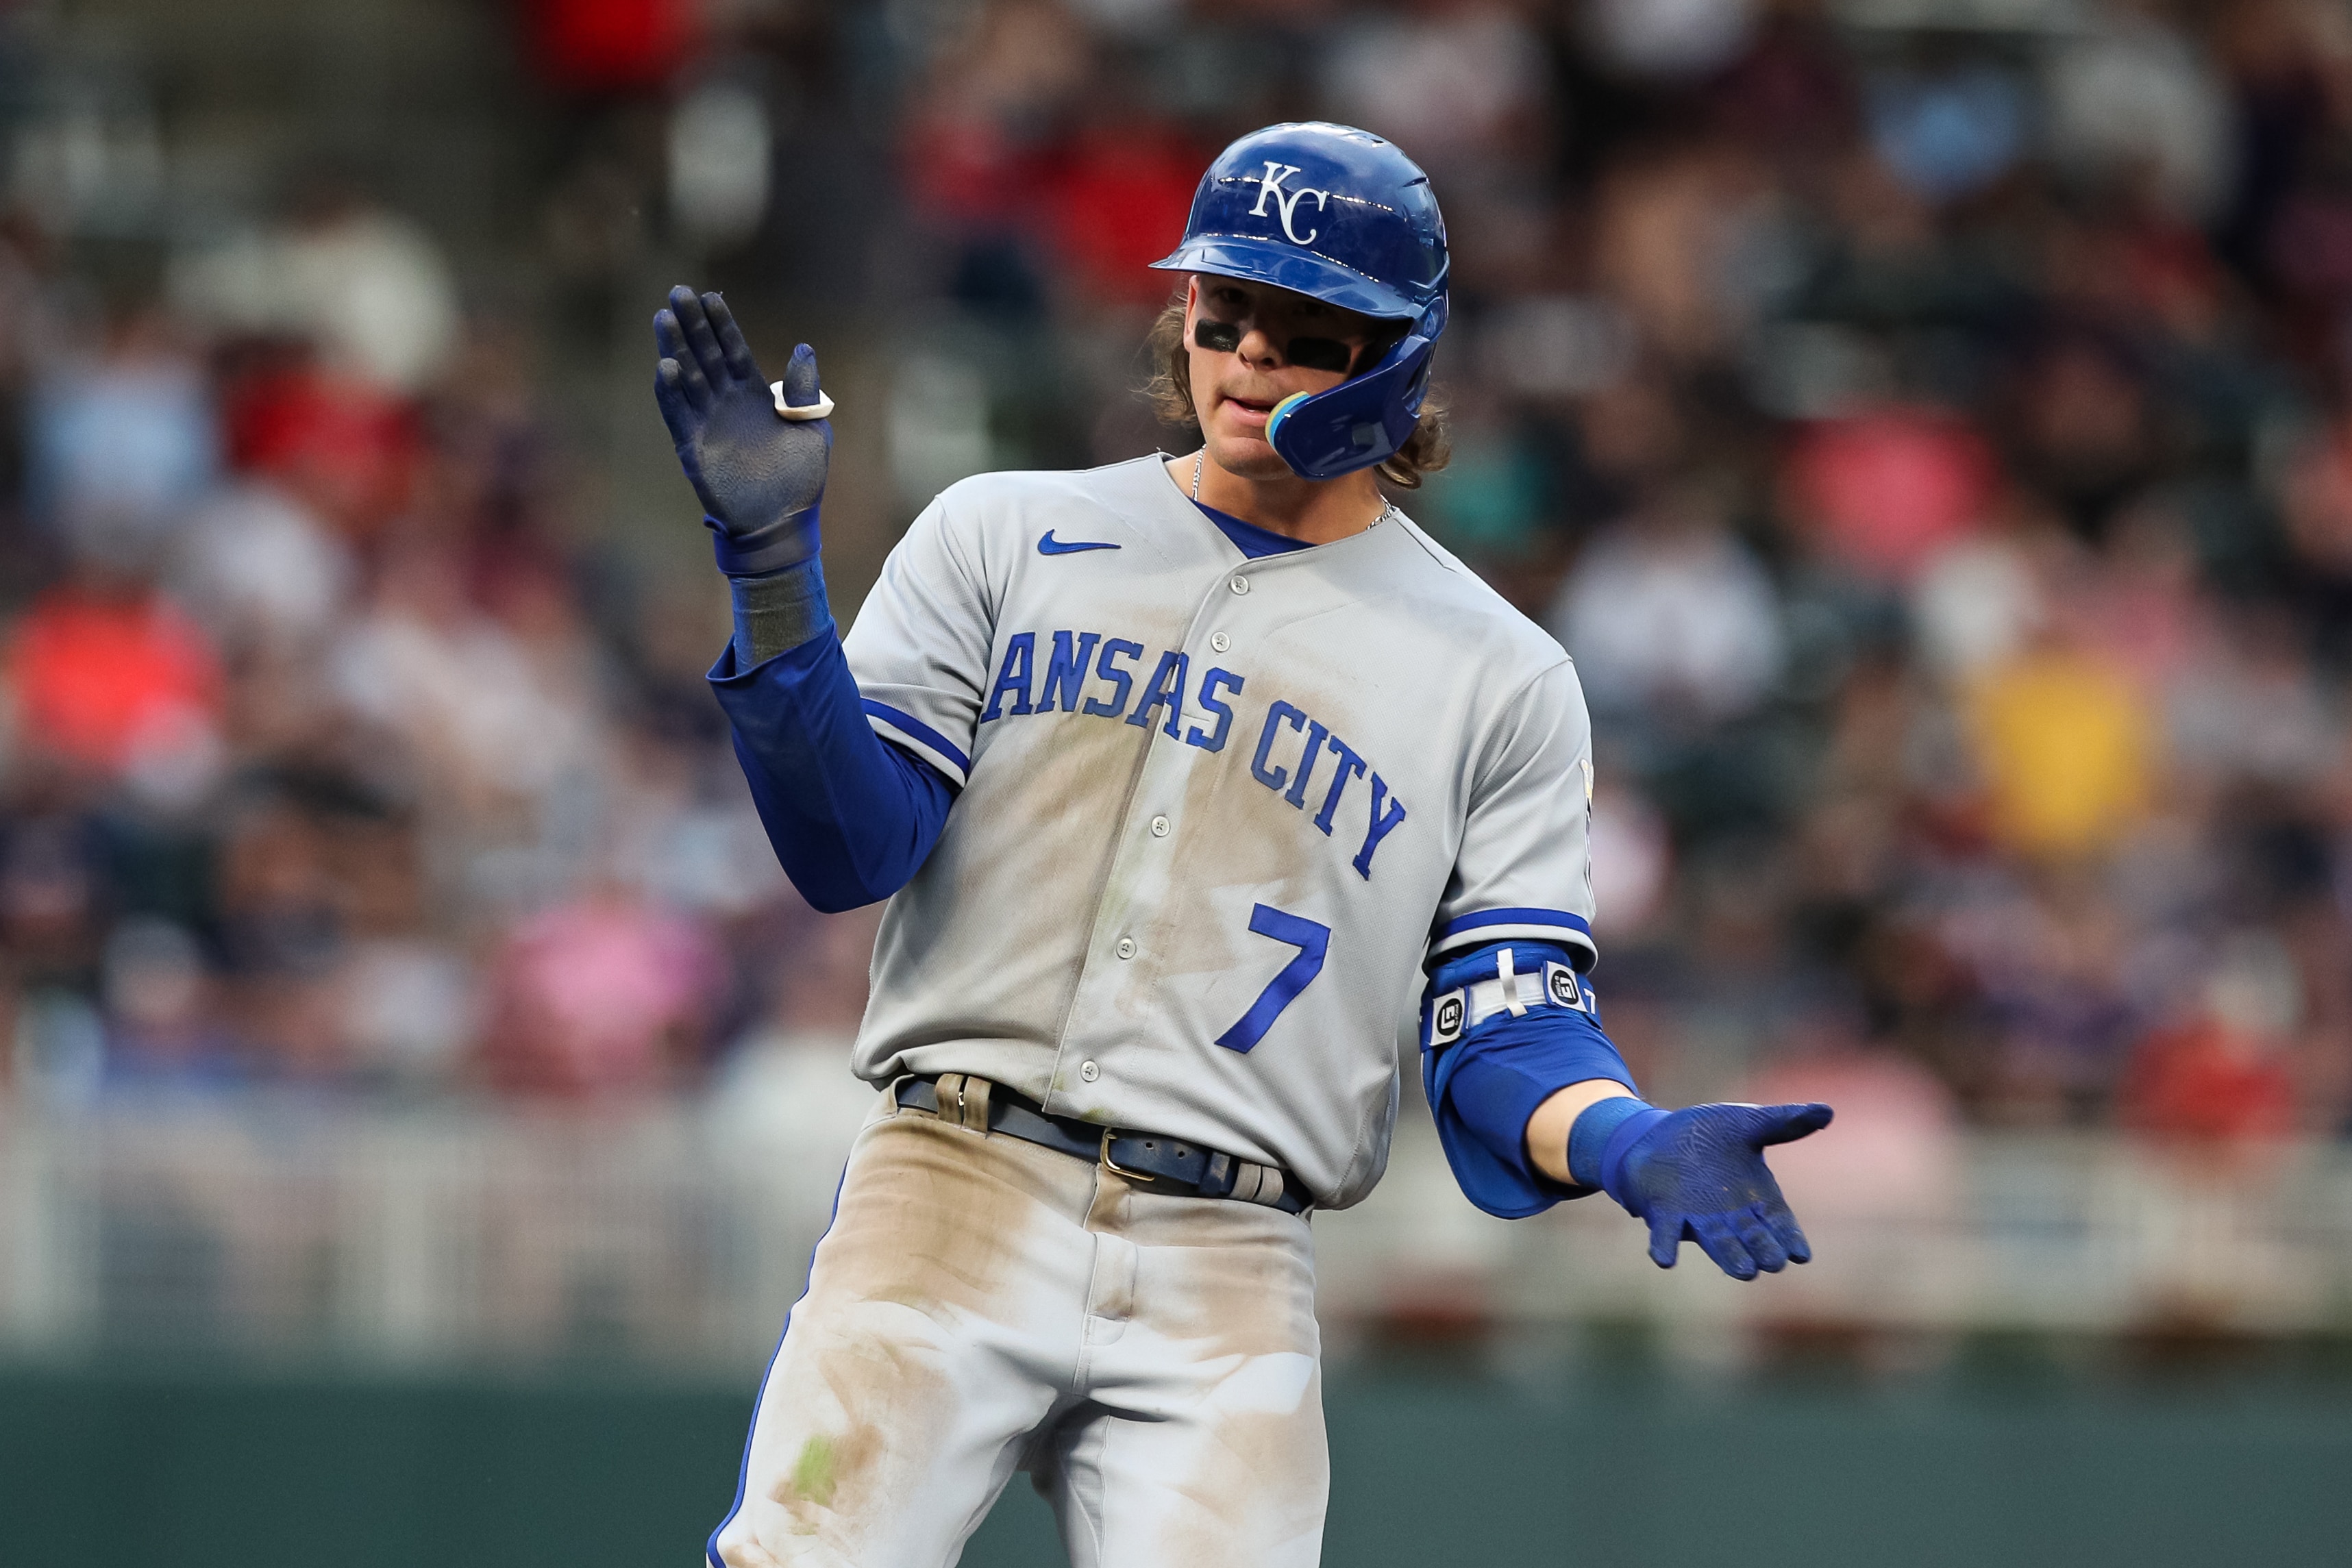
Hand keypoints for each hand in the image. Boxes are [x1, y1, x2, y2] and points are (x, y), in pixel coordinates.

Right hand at [653, 286, 829, 554]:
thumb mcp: (812, 429)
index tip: (710, 296)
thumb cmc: (800, 479)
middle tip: (677, 292)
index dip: (721, 324)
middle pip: (704, 355)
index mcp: (753, 394)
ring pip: (687, 377)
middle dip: (691, 324)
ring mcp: (707, 422)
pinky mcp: (694, 446)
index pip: (733, 350)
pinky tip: (665, 367)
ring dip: (675, 348)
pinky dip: (670, 392)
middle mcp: (726, 403)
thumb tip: (804, 349)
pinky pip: (678, 414)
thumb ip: (803, 391)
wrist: (785, 522)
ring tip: (664, 318)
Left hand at [1605, 1102, 1831, 1280]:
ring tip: (1744, 1271)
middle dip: (1762, 1250)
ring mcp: (1697, 1217)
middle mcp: (1729, 1215)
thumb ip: (1784, 1122)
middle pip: (1752, 1238)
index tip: (1801, 1255)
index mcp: (1756, 1197)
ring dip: (1728, 1256)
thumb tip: (1827, 1110)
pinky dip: (1665, 1246)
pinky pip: (1666, 1233)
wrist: (1660, 1134)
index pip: (1779, 1222)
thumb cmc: (1711, 1134)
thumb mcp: (1748, 1123)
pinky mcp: (1664, 1212)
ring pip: (1717, 1242)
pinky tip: (1664, 1259)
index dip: (1790, 1237)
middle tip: (1773, 1263)